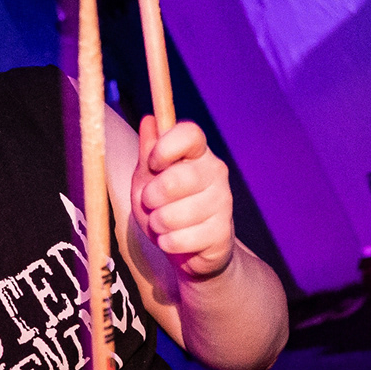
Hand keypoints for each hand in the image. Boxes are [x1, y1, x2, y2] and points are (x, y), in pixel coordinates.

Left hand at [133, 116, 234, 281]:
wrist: (189, 249)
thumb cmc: (165, 206)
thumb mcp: (148, 178)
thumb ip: (148, 152)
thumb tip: (150, 121)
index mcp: (197, 153)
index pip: (190, 134)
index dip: (165, 147)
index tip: (152, 163)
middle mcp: (215, 172)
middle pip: (175, 179)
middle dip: (151, 197)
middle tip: (150, 202)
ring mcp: (222, 202)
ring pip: (173, 214)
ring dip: (157, 223)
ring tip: (162, 224)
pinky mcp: (222, 232)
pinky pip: (180, 239)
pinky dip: (167, 243)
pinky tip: (173, 240)